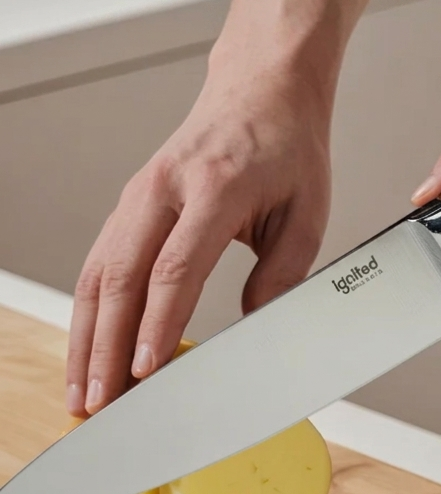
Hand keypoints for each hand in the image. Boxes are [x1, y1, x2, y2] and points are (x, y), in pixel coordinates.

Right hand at [66, 59, 331, 416]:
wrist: (260, 89)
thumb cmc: (286, 147)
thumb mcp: (308, 210)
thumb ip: (284, 272)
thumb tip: (254, 327)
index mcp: (215, 185)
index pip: (175, 266)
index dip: (156, 323)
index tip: (143, 371)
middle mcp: (163, 187)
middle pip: (121, 277)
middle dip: (104, 348)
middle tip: (98, 403)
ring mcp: (137, 195)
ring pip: (96, 274)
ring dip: (84, 339)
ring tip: (80, 393)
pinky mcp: (127, 205)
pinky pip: (97, 264)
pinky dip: (87, 314)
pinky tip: (85, 351)